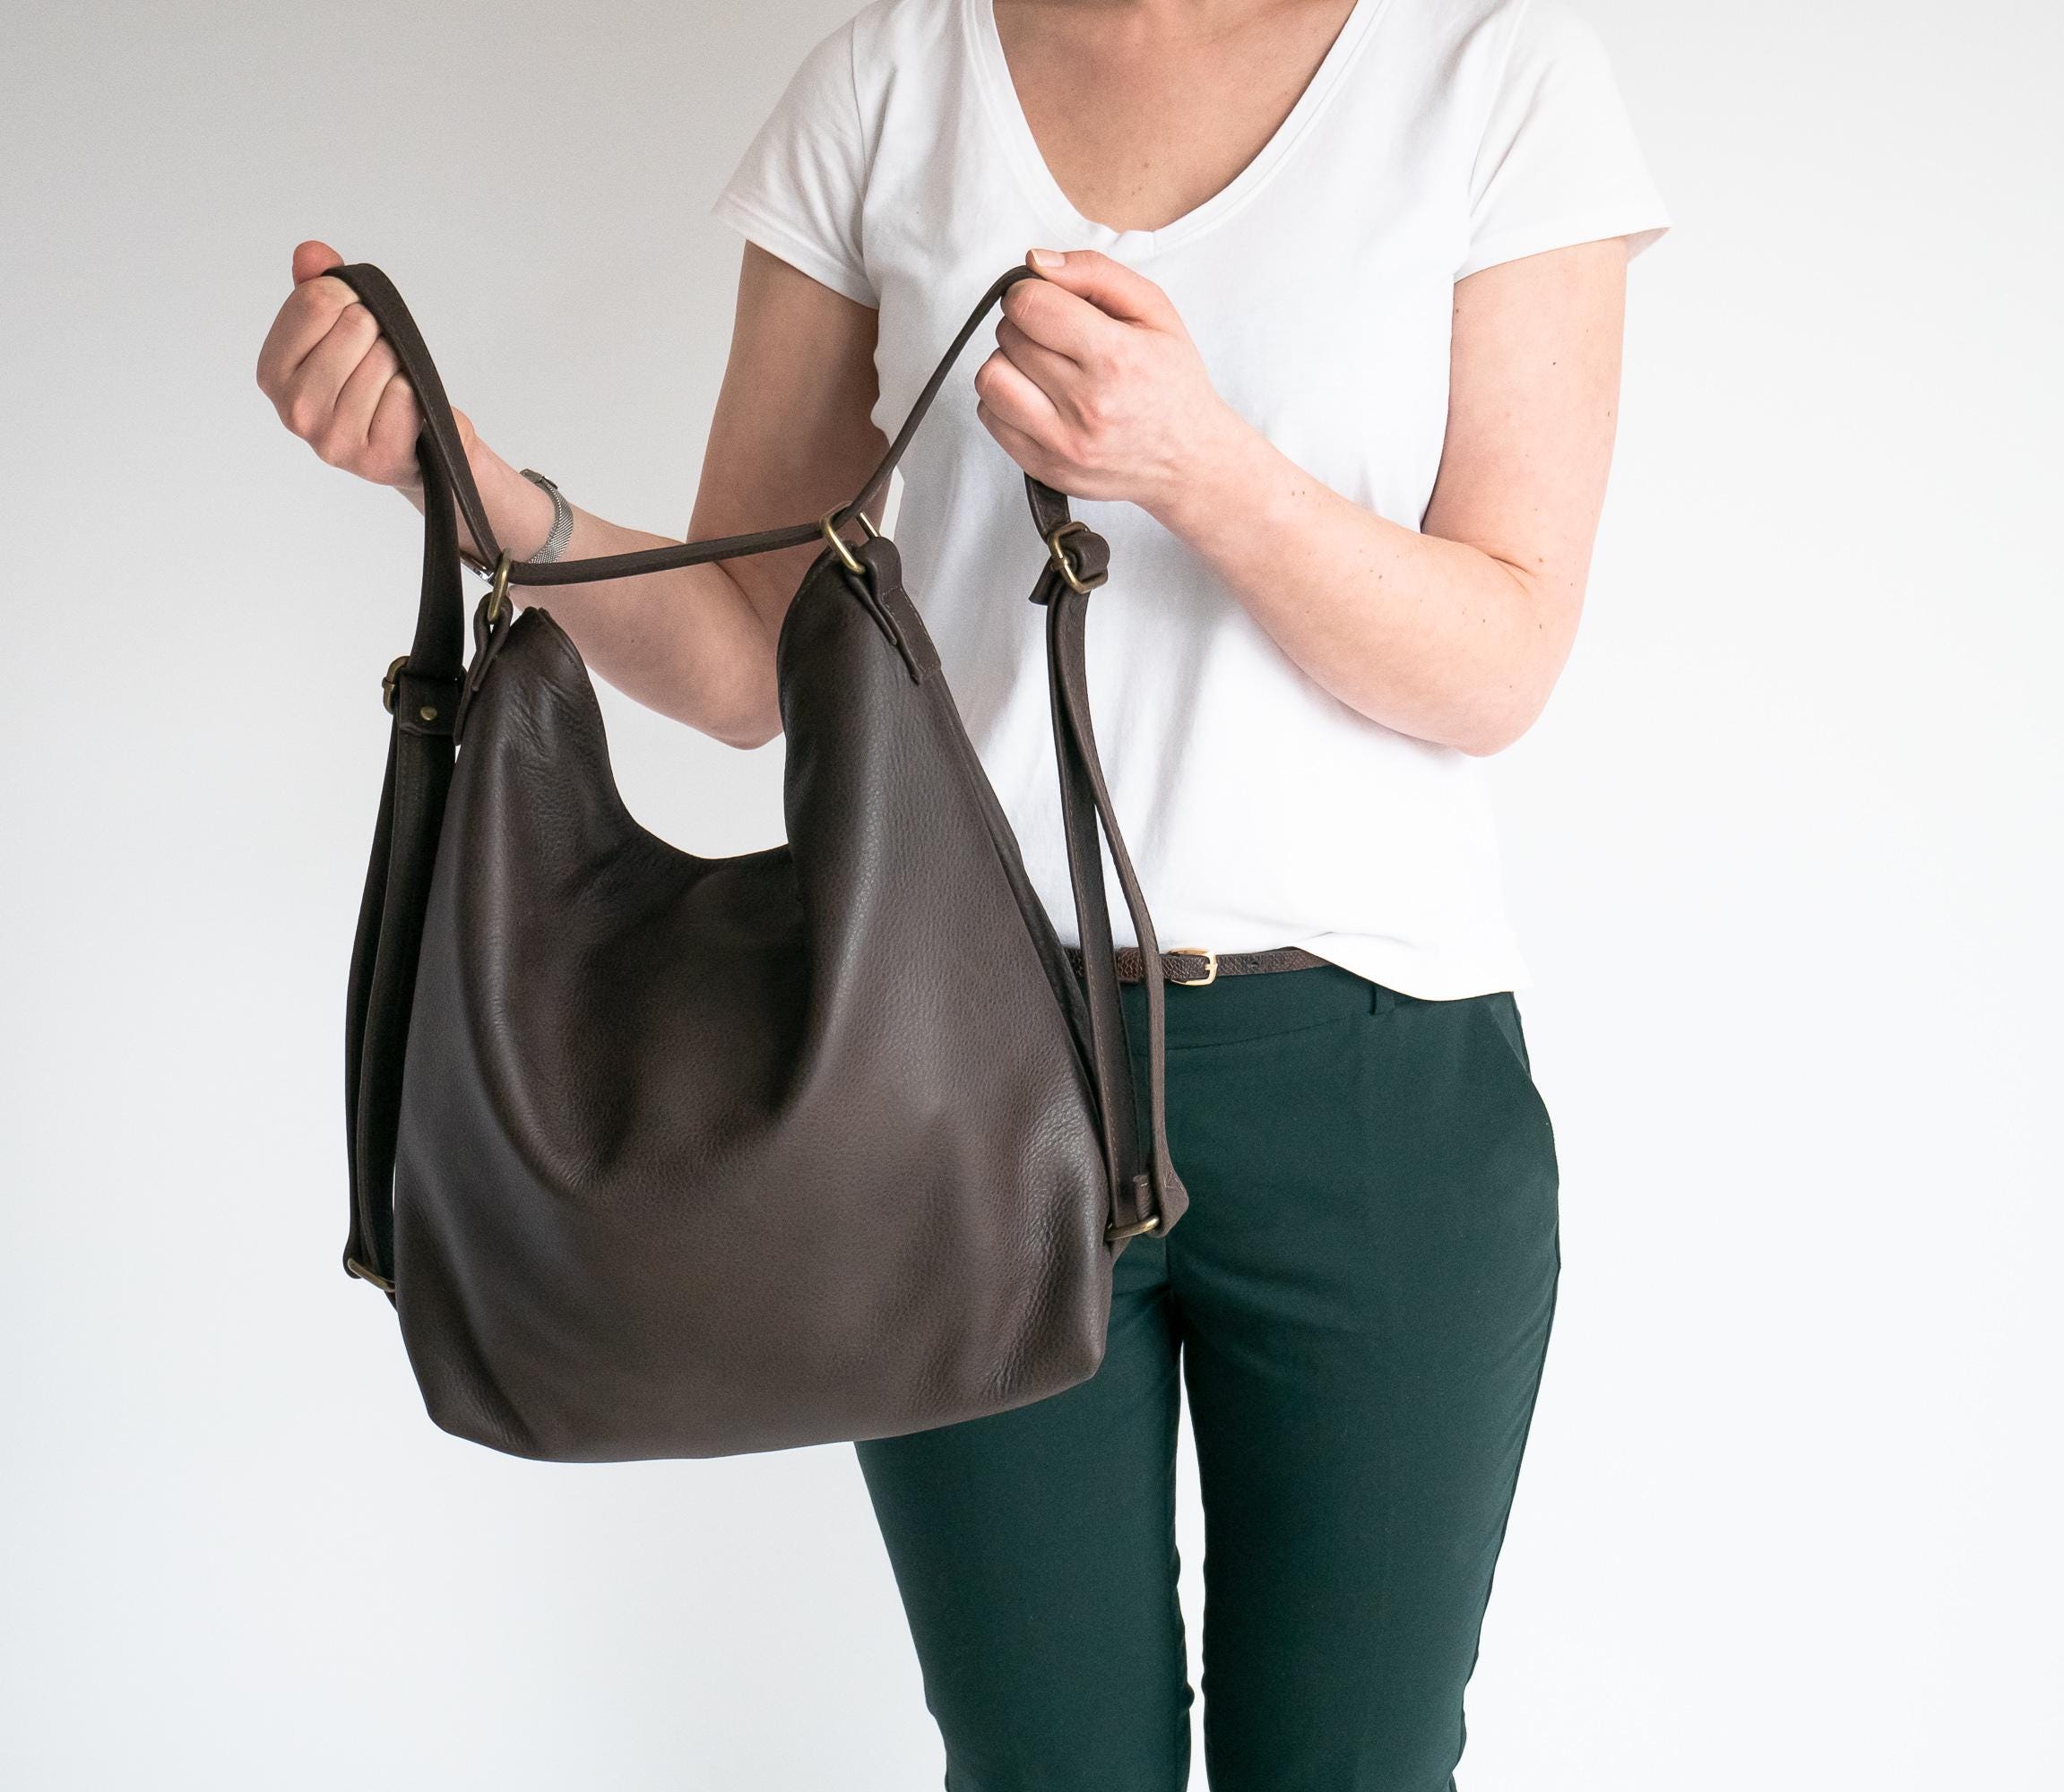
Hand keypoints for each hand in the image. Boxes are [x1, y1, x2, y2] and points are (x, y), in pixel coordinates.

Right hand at [255, 238, 476, 492]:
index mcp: (273, 371)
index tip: (357, 315)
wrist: (412, 446)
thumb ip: (318, 287)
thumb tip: (312, 253)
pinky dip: (415, 396)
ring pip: (383, 359)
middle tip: (377, 359)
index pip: (316, 301)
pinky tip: (404, 412)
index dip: (350, 296)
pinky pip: (406, 395)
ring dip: (399, 364)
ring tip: (389, 386)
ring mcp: (333, 439)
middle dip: (378, 333)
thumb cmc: (371, 384)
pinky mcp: (375, 458)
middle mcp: (294, 410)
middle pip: (354, 325)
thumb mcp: (338, 331)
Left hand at [972, 248, 1239, 518]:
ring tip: (1042, 366)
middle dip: (1025, 326)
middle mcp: (1086, 405)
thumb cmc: (1171, 380)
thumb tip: (1035, 262)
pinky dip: (1005, 400)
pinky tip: (1038, 397)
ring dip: (1008, 363)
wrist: (1188, 459)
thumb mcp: (1154, 310)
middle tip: (1057, 337)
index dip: (1031, 293)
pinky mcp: (1044, 467)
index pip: (1030, 306)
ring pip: (991, 378)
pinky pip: (990, 417)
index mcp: (1115, 357)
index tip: (1048, 302)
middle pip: (1009, 337)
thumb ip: (1095, 273)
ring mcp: (1062, 443)